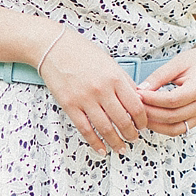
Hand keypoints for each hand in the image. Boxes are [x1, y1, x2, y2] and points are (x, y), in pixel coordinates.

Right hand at [40, 31, 147, 154]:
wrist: (53, 47)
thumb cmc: (80, 52)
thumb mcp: (109, 62)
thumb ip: (123, 81)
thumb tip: (137, 99)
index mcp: (114, 77)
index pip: (136, 106)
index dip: (142, 120)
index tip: (142, 125)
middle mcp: (101, 89)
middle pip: (123, 121)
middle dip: (131, 134)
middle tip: (133, 138)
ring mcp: (85, 99)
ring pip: (106, 129)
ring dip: (116, 142)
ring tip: (120, 147)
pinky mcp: (70, 105)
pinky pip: (85, 130)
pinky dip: (95, 142)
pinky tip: (101, 148)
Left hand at [136, 38, 195, 135]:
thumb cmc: (195, 61)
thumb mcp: (176, 63)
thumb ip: (158, 77)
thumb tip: (140, 90)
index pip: (172, 100)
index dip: (153, 100)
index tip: (138, 95)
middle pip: (172, 116)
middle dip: (150, 113)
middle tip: (135, 105)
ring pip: (175, 128)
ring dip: (155, 125)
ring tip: (141, 115)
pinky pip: (179, 129)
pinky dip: (163, 127)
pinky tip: (152, 119)